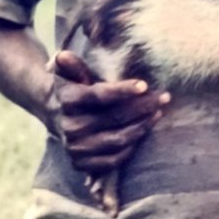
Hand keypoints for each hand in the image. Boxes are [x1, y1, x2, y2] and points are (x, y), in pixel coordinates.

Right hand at [46, 50, 168, 173]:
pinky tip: (144, 130)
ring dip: (142, 126)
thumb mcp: (69, 72)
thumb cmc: (72, 88)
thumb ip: (71, 63)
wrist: (55, 114)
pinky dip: (132, 146)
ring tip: (158, 112)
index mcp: (68, 101)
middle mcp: (70, 126)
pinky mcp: (82, 163)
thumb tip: (63, 55)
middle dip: (143, 107)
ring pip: (118, 139)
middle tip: (163, 97)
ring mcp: (76, 148)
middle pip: (114, 117)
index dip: (123, 91)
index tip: (145, 85)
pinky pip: (114, 159)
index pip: (100, 96)